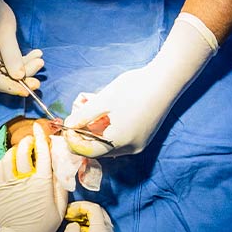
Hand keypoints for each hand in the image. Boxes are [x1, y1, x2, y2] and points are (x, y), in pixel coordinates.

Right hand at [0, 0, 44, 94]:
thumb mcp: (4, 33)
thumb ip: (11, 56)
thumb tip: (19, 77)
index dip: (14, 87)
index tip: (31, 88)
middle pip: (2, 78)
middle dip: (23, 75)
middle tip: (40, 68)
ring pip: (8, 71)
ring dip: (25, 66)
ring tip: (40, 58)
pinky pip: (8, 63)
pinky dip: (21, 60)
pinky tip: (35, 54)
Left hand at [0, 121, 66, 231]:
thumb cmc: (43, 225)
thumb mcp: (60, 208)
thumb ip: (62, 186)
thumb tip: (62, 168)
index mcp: (42, 183)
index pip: (42, 153)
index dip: (41, 137)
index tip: (39, 127)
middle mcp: (25, 179)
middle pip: (24, 151)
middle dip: (28, 141)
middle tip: (32, 141)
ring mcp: (10, 183)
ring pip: (10, 157)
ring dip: (16, 149)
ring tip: (22, 150)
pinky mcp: (0, 188)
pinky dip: (5, 160)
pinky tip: (11, 161)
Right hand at [61, 202, 122, 231]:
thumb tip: (75, 224)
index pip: (95, 209)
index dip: (81, 205)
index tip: (69, 211)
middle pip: (101, 213)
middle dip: (86, 210)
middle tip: (71, 215)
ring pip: (103, 222)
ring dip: (90, 219)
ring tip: (74, 224)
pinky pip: (104, 231)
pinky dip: (93, 227)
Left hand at [65, 13, 216, 157]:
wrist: (166, 80)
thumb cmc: (134, 88)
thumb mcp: (104, 100)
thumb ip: (84, 115)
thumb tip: (68, 125)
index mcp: (118, 142)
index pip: (88, 151)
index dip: (73, 141)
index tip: (65, 128)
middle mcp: (130, 149)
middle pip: (99, 150)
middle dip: (85, 137)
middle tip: (78, 118)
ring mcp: (140, 144)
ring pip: (111, 146)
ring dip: (98, 134)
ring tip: (92, 115)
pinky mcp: (145, 137)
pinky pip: (122, 141)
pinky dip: (111, 132)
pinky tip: (108, 116)